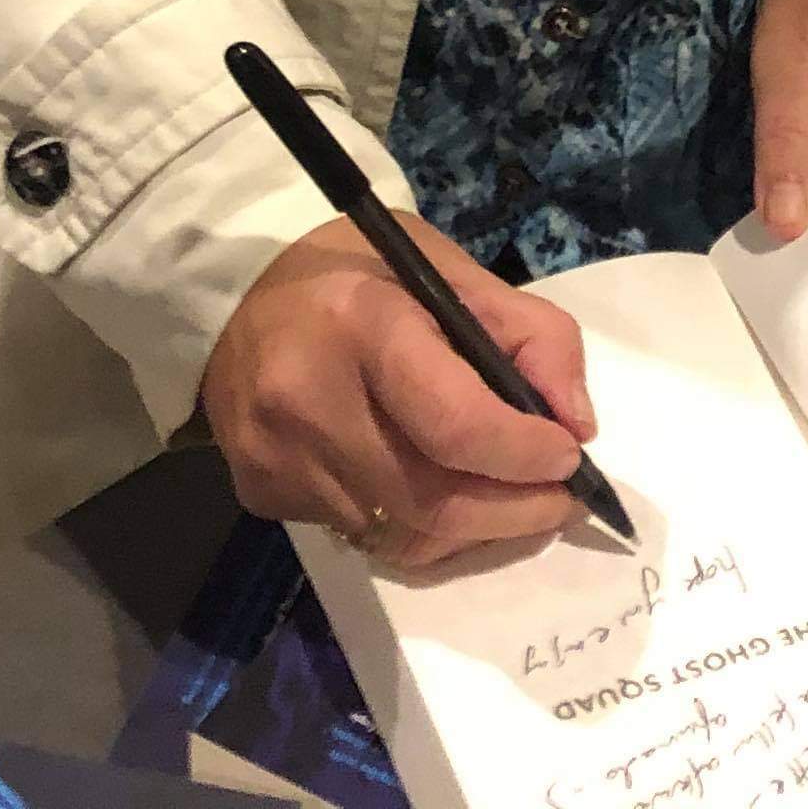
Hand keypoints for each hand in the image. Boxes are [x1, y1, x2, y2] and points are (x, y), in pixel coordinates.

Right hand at [203, 215, 594, 569]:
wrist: (231, 292)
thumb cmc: (356, 272)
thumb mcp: (448, 269)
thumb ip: (528, 336)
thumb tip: (576, 425)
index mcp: (359, 324)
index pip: (457, 424)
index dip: (526, 453)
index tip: (569, 454)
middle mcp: (308, 401)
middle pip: (435, 503)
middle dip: (517, 513)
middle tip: (561, 501)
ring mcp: (278, 459)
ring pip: (403, 538)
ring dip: (473, 531)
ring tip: (507, 500)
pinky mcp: (262, 495)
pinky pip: (363, 540)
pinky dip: (418, 530)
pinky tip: (434, 490)